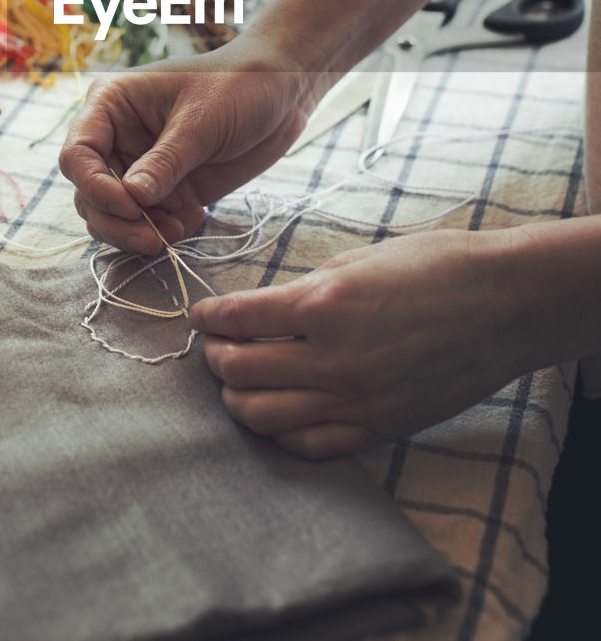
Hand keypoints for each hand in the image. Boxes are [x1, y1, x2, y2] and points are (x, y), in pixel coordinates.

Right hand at [58, 33, 310, 253]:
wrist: (281, 91)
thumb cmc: (238, 85)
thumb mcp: (202, 121)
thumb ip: (166, 161)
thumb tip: (132, 199)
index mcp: (111, 105)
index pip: (78, 154)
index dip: (94, 186)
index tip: (130, 206)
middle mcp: (117, 138)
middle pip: (88, 193)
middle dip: (115, 221)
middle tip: (151, 238)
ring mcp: (140, 166)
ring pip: (112, 215)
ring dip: (136, 233)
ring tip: (174, 232)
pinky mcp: (167, 188)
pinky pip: (147, 222)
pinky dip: (162, 232)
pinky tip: (192, 221)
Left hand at [191, 229, 536, 457]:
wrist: (503, 303)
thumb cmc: (434, 265)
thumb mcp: (357, 258)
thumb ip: (305, 288)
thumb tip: (264, 308)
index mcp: (322, 306)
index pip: (237, 319)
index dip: (209, 316)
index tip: (200, 314)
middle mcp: (332, 360)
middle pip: (240, 372)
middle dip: (216, 357)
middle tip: (216, 346)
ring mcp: (356, 401)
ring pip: (263, 417)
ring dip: (238, 397)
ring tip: (237, 380)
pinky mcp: (379, 427)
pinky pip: (309, 445)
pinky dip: (280, 432)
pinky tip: (277, 412)